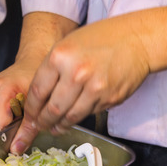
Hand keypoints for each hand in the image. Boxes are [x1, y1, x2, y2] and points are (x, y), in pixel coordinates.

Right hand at [0, 60, 37, 137]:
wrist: (31, 62)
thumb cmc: (37, 80)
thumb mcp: (39, 105)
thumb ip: (28, 130)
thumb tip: (16, 150)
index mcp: (1, 89)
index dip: (8, 137)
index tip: (20, 137)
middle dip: (4, 134)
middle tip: (20, 127)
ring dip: (0, 128)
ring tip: (15, 118)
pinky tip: (8, 113)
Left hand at [12, 16, 150, 153]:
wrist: (138, 40)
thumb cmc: (101, 39)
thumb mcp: (68, 44)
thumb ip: (52, 70)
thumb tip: (37, 98)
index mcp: (60, 57)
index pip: (37, 92)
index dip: (31, 109)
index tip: (28, 116)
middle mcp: (76, 73)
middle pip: (52, 110)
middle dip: (43, 122)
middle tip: (39, 126)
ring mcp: (95, 88)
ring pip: (70, 117)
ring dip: (60, 125)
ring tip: (55, 127)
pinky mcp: (109, 99)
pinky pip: (88, 114)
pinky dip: (79, 118)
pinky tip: (75, 116)